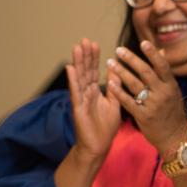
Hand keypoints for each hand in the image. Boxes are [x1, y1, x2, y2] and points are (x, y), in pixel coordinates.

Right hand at [65, 39, 120, 164]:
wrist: (98, 147)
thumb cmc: (105, 127)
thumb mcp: (114, 103)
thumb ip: (114, 87)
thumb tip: (115, 70)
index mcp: (94, 92)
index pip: (93, 71)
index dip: (93, 58)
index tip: (94, 43)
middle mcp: (85, 94)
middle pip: (84, 71)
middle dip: (85, 56)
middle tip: (84, 40)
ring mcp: (80, 100)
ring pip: (79, 78)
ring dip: (77, 63)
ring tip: (76, 47)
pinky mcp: (78, 109)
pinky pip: (76, 92)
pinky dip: (73, 80)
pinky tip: (70, 68)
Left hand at [105, 41, 186, 154]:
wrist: (174, 137)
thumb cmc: (172, 111)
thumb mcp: (173, 91)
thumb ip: (164, 73)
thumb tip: (161, 51)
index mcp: (171, 86)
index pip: (162, 66)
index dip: (152, 54)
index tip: (142, 42)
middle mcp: (163, 94)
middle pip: (146, 73)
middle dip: (131, 60)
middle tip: (118, 50)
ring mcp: (154, 105)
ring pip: (135, 85)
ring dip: (121, 72)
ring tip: (110, 63)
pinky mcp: (144, 116)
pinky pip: (129, 101)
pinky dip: (119, 92)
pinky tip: (109, 83)